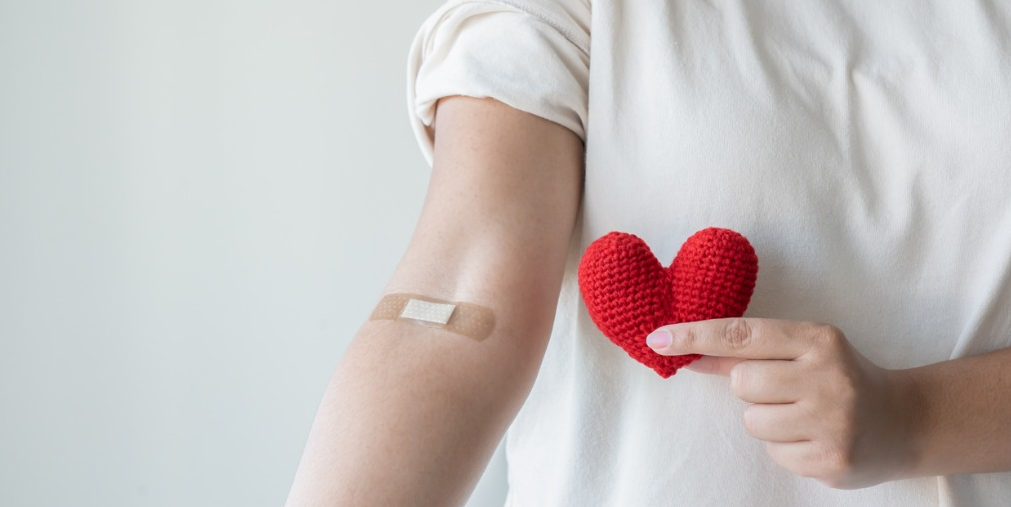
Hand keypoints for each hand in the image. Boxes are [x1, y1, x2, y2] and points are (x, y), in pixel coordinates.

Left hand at [646, 318, 914, 488]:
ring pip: (752, 421)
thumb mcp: (804, 350)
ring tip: (803, 416)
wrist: (905, 421)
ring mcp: (832, 421)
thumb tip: (686, 350)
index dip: (695, 336)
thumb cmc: (839, 377)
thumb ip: (749, 350)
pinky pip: (774, 453)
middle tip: (785, 391)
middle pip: (741, 383)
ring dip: (767, 421)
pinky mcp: (832, 460)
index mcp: (818, 339)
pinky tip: (814, 438)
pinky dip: (786, 448)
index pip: (742, 334)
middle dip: (752, 389)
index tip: (657, 338)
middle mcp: (828, 376)